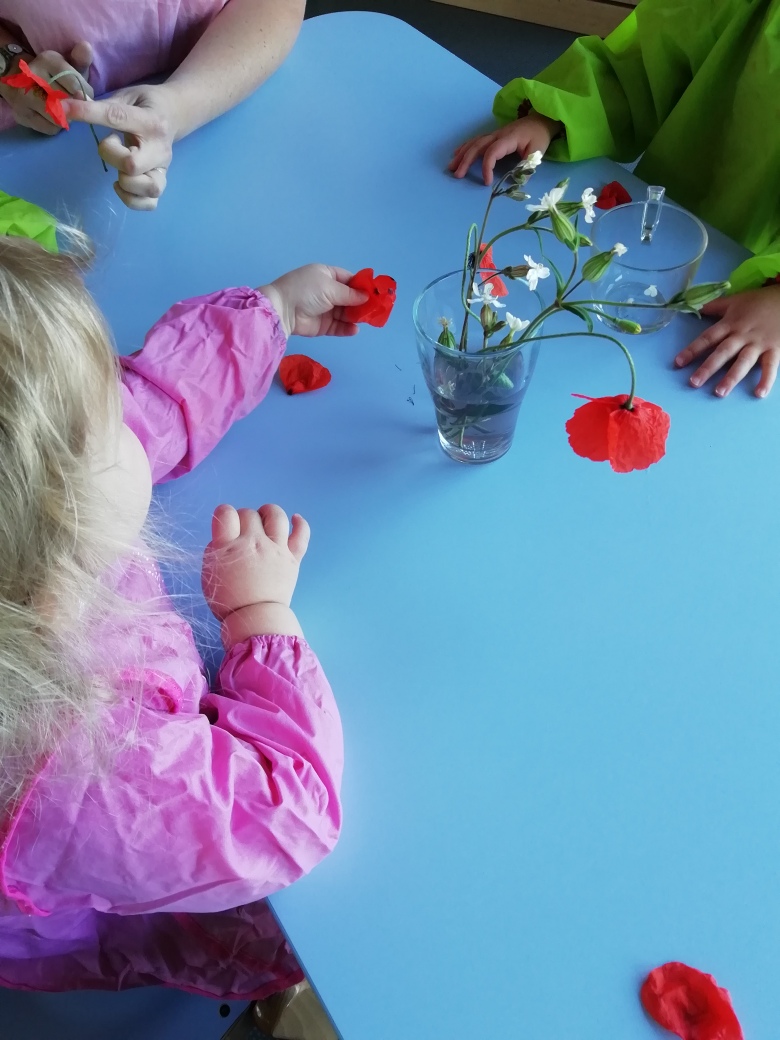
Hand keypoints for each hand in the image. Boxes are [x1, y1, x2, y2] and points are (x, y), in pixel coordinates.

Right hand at [0, 41, 92, 134]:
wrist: (23, 80)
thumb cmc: (56, 75)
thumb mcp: (70, 64)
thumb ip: (81, 59)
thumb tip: (86, 47)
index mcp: (47, 60)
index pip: (75, 85)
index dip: (85, 95)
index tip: (84, 95)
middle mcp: (32, 76)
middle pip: (67, 103)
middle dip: (75, 107)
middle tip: (73, 104)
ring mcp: (23, 96)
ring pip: (58, 117)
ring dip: (66, 118)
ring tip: (64, 110)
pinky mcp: (21, 114)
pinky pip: (50, 128)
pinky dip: (56, 126)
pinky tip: (53, 117)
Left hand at [63, 84, 177, 209]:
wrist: (174, 115)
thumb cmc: (146, 105)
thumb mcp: (127, 96)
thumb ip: (101, 104)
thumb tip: (66, 106)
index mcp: (150, 121)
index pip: (116, 117)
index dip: (87, 113)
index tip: (66, 109)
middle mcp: (159, 148)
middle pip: (132, 165)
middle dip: (112, 157)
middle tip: (113, 145)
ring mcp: (162, 169)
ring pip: (146, 188)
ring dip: (125, 181)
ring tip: (120, 168)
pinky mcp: (161, 183)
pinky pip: (149, 203)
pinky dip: (132, 199)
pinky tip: (122, 185)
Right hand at [202, 504, 309, 644]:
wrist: (255, 619)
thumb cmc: (227, 600)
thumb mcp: (209, 573)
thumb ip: (216, 550)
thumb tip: (226, 537)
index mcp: (228, 547)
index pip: (225, 513)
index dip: (224, 514)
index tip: (225, 524)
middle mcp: (254, 543)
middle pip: (249, 514)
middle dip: (243, 518)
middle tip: (242, 531)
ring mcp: (276, 549)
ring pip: (276, 516)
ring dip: (268, 513)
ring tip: (264, 518)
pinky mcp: (293, 558)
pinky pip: (301, 534)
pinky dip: (300, 523)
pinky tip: (295, 519)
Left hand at [259, 264, 368, 336]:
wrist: (282, 310)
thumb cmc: (306, 291)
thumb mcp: (330, 287)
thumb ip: (350, 294)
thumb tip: (366, 297)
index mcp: (326, 275)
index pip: (349, 279)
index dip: (362, 286)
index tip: (375, 293)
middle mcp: (327, 291)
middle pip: (350, 298)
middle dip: (362, 303)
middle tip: (375, 309)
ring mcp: (325, 309)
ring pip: (346, 313)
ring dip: (356, 316)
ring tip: (367, 320)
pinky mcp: (323, 325)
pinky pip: (338, 326)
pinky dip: (347, 328)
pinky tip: (354, 329)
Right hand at [448, 114, 560, 184]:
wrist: (540, 119)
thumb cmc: (539, 136)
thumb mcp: (538, 152)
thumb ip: (526, 167)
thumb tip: (516, 183)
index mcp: (509, 138)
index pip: (492, 152)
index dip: (487, 167)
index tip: (487, 182)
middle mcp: (498, 135)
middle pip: (478, 146)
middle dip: (466, 160)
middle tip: (457, 175)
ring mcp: (494, 134)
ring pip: (474, 143)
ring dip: (462, 155)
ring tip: (452, 167)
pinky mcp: (494, 136)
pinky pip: (476, 140)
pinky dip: (465, 147)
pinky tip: (457, 154)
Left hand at [674, 285, 779, 397]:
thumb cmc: (760, 301)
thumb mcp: (735, 301)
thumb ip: (714, 306)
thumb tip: (694, 307)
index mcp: (730, 324)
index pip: (708, 338)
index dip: (692, 350)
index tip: (678, 363)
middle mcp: (742, 335)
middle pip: (722, 352)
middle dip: (708, 368)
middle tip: (694, 383)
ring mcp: (758, 344)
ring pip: (743, 362)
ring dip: (731, 377)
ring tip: (719, 392)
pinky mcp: (775, 349)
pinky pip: (770, 366)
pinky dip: (766, 380)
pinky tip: (759, 394)